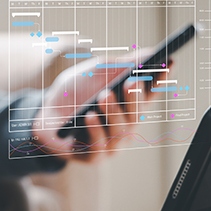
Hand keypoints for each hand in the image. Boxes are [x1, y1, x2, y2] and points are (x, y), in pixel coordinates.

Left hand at [33, 54, 168, 162]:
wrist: (43, 113)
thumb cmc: (74, 92)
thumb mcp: (96, 72)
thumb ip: (121, 64)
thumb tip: (149, 53)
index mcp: (129, 105)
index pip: (150, 93)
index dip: (160, 80)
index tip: (167, 62)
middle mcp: (124, 126)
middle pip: (136, 114)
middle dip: (134, 98)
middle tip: (131, 82)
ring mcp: (111, 143)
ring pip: (119, 131)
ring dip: (111, 112)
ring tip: (103, 95)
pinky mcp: (92, 157)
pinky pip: (98, 146)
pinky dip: (94, 129)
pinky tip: (89, 116)